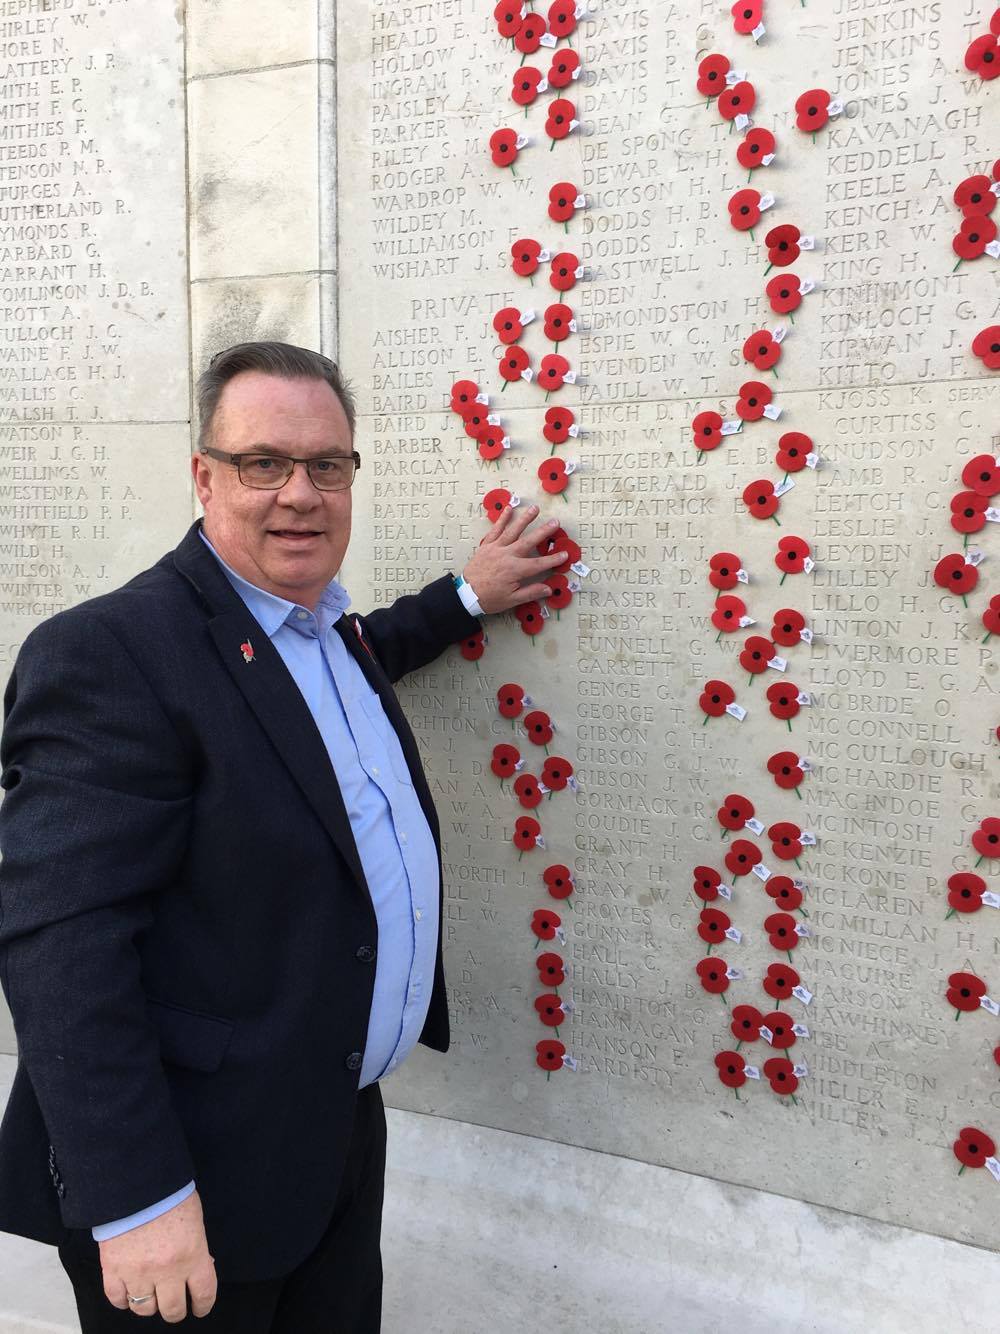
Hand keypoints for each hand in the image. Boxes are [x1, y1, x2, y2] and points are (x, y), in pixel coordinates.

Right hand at [98, 1189, 216, 1321]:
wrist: (136, 1180)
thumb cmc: (170, 1194)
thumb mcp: (194, 1220)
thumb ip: (196, 1248)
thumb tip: (197, 1267)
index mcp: (193, 1255)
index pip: (204, 1294)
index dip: (203, 1305)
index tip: (199, 1307)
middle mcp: (166, 1270)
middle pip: (172, 1310)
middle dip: (175, 1310)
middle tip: (174, 1304)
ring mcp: (137, 1273)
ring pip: (144, 1309)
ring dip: (149, 1304)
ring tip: (150, 1294)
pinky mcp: (112, 1269)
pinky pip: (117, 1299)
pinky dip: (123, 1300)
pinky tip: (129, 1292)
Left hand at [462, 505, 566, 614]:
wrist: (465, 594)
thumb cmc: (489, 599)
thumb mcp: (511, 600)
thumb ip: (531, 592)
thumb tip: (548, 589)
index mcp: (515, 570)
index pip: (539, 564)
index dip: (553, 559)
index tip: (565, 554)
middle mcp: (507, 556)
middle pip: (529, 541)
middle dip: (543, 531)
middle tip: (555, 522)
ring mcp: (496, 548)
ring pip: (513, 531)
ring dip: (524, 519)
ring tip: (535, 508)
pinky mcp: (486, 545)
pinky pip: (495, 530)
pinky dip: (502, 519)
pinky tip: (508, 509)